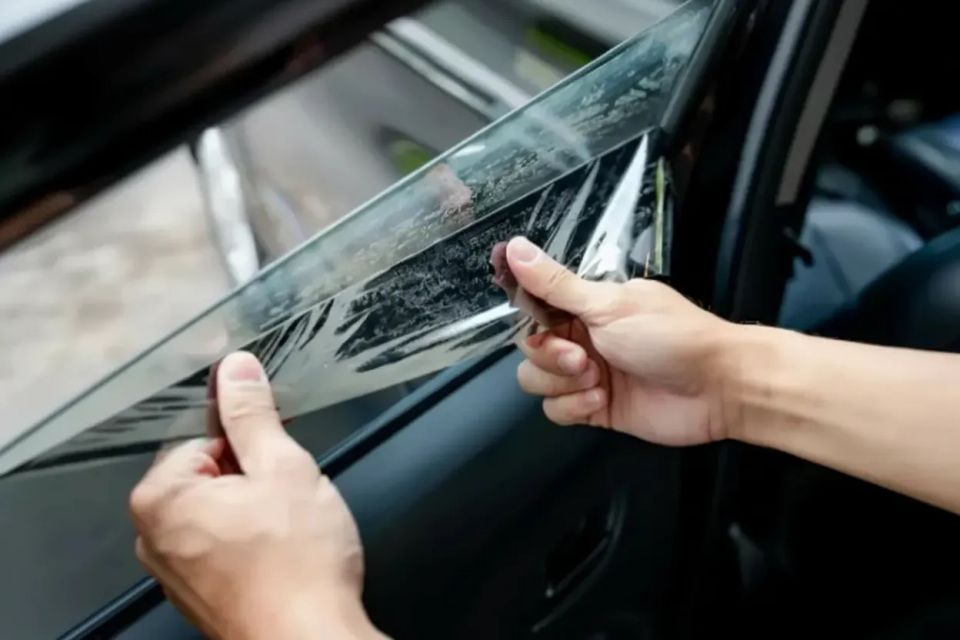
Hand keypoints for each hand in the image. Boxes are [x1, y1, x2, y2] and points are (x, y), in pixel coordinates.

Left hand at [129, 352, 384, 639]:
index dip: (253, 450)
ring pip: (223, 514)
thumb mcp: (281, 467)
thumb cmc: (297, 564)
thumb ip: (253, 414)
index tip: (277, 469)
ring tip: (289, 535)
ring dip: (258, 515)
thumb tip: (236, 370)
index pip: (209, 441)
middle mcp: (155, 537)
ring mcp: (175, 572)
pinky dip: (254, 547)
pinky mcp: (200, 596)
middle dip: (254, 483)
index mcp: (162, 497)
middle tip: (288, 503)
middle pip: (213, 477)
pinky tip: (283, 560)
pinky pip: (226, 549)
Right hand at [507, 237, 736, 445]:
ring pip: (538, 382)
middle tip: (583, 358)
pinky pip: (557, 410)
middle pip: (531, 349)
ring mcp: (589, 374)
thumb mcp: (608, 304)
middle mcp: (585, 337)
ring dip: (561, 384)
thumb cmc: (674, 337)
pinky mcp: (595, 407)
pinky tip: (601, 399)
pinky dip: (574, 407)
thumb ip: (555, 284)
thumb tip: (515, 247)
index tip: (548, 326)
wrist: (718, 387)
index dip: (532, 322)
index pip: (535, 309)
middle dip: (550, 358)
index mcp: (587, 305)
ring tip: (597, 381)